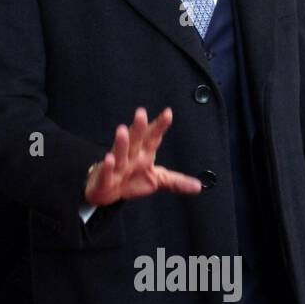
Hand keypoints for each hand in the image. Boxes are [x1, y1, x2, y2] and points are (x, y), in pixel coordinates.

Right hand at [84, 107, 201, 206]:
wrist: (106, 191)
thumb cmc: (131, 179)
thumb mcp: (157, 180)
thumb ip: (176, 181)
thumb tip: (199, 186)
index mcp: (144, 154)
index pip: (153, 137)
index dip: (160, 126)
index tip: (168, 113)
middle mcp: (131, 156)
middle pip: (136, 140)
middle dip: (138, 127)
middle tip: (141, 113)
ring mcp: (118, 166)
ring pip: (120, 152)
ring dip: (121, 142)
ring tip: (122, 130)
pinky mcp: (106, 178)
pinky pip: (107, 172)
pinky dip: (108, 166)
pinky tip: (109, 158)